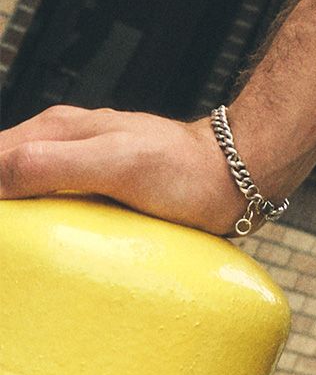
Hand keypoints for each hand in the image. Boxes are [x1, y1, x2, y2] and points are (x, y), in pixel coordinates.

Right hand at [0, 104, 247, 235]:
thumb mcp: (113, 163)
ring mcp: (76, 162)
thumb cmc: (182, 170)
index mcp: (53, 129)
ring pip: (20, 186)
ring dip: (13, 213)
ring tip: (14, 245)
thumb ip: (50, 165)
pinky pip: (46, 201)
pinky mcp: (93, 186)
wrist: (233, 176)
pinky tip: (37, 242)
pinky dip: (34, 220)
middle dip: (1, 197)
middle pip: (2, 169)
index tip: (3, 231)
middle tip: (8, 243)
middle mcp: (59, 140)